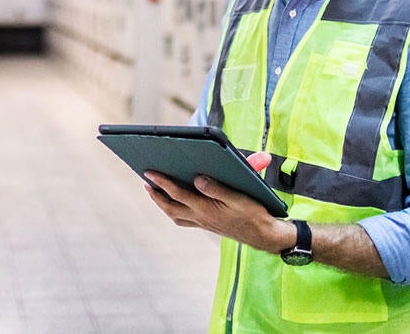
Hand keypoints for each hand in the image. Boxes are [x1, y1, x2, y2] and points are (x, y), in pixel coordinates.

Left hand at [143, 170, 292, 254]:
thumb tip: (198, 178)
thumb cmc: (253, 214)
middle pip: (170, 208)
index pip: (178, 194)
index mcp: (206, 209)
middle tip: (145, 182)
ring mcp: (203, 223)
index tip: (149, 173)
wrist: (264, 236)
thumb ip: (217, 189)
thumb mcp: (239, 198)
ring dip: (162, 204)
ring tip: (153, 191)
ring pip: (175, 215)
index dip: (162, 183)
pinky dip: (174, 211)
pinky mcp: (208, 225)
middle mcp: (201, 218)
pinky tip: (173, 204)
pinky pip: (184, 219)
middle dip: (156, 195)